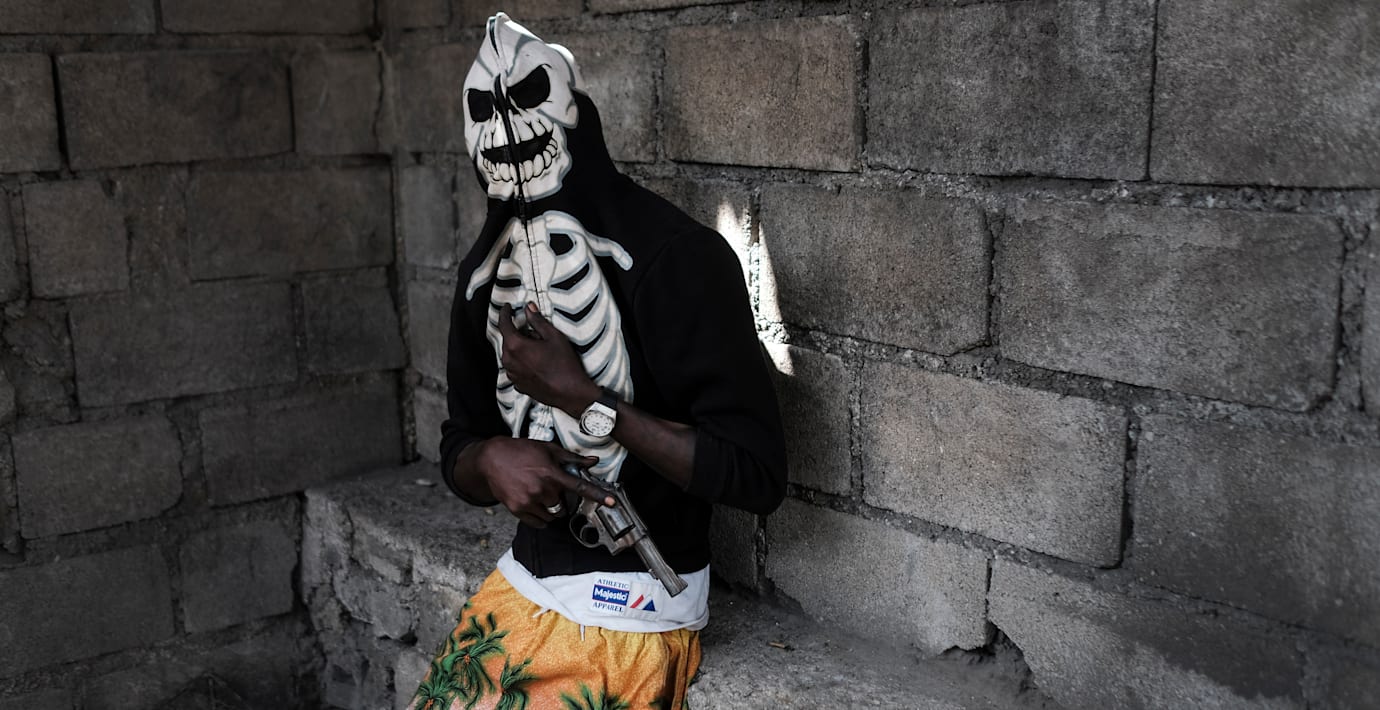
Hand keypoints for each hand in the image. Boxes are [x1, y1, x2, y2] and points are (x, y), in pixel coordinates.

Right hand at [474, 437, 612, 527]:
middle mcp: (542, 489)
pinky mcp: (517, 509)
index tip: (612, 502)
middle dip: (561, 500)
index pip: (580, 487)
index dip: (598, 495)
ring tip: (539, 494)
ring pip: (552, 516)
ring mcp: (529, 501)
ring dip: (551, 509)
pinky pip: (538, 523)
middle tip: (551, 489)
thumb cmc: (521, 451)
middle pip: (563, 506)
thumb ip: (572, 458)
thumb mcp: (548, 449)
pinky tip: (534, 504)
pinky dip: (541, 518)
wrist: (492, 458)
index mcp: (551, 473)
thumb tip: (593, 461)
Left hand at [498, 303, 600, 416]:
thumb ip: (538, 321)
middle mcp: (509, 361)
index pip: (504, 324)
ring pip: (511, 355)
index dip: (505, 313)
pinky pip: (515, 368)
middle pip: (508, 340)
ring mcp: (512, 375)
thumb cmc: (564, 365)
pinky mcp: (518, 385)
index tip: (507, 308)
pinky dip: (522, 362)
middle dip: (517, 333)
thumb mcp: (554, 337)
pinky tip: (537, 363)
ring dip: (520, 348)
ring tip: (539, 349)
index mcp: (516, 346)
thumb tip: (529, 308)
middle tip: (534, 331)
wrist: (570, 393)